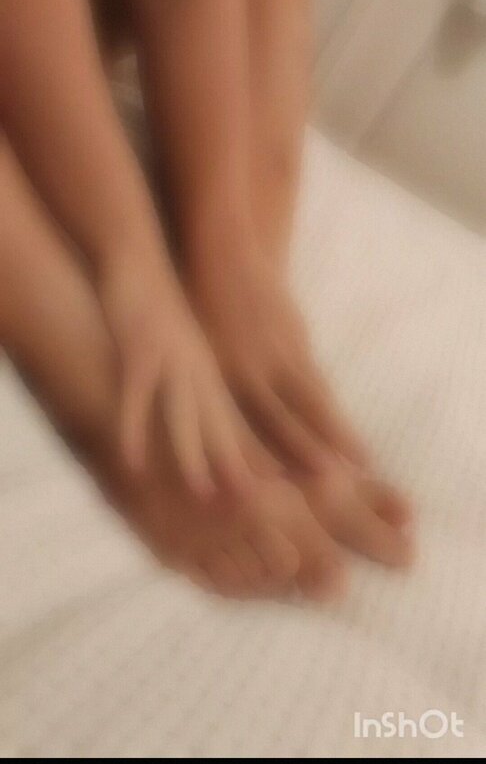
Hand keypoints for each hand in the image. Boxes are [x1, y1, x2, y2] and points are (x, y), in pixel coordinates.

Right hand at [97, 252, 276, 499]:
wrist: (141, 260)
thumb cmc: (170, 305)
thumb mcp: (201, 349)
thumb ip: (217, 380)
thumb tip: (234, 414)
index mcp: (224, 368)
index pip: (262, 419)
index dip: (282, 450)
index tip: (304, 487)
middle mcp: (208, 368)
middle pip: (233, 423)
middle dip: (253, 462)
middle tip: (272, 503)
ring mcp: (176, 360)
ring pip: (190, 415)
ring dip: (196, 455)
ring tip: (204, 494)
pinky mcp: (142, 351)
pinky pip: (138, 399)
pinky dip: (135, 431)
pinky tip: (133, 462)